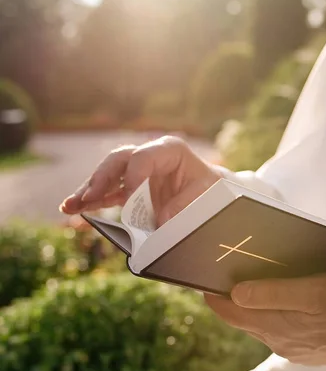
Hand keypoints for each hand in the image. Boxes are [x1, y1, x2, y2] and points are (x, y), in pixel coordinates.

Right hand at [60, 136, 221, 225]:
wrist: (212, 191)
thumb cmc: (210, 187)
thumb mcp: (206, 192)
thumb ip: (185, 204)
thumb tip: (161, 220)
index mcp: (169, 150)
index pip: (142, 157)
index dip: (133, 176)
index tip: (128, 196)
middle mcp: (149, 155)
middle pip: (118, 161)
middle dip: (100, 179)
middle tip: (87, 197)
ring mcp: (138, 171)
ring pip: (108, 176)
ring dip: (89, 191)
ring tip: (69, 206)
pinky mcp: (132, 187)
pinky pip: (110, 192)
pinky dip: (94, 201)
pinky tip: (76, 209)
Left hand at [204, 273, 325, 365]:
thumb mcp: (313, 291)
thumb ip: (273, 293)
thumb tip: (236, 293)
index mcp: (276, 326)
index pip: (230, 313)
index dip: (214, 295)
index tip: (203, 277)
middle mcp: (279, 341)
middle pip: (243, 319)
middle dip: (232, 298)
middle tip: (227, 273)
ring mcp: (292, 347)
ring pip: (261, 324)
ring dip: (254, 306)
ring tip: (253, 282)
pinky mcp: (305, 349)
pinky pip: (279, 330)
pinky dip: (273, 314)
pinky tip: (283, 301)